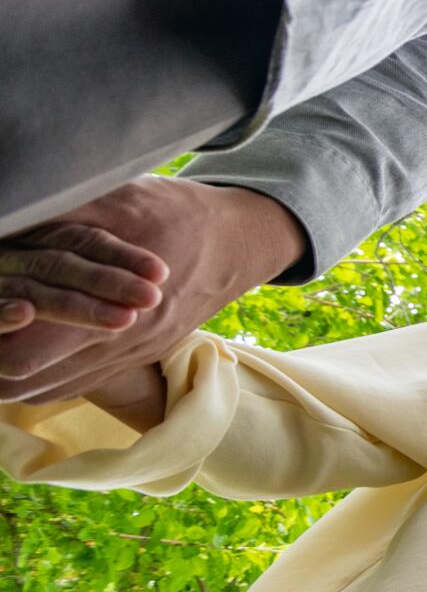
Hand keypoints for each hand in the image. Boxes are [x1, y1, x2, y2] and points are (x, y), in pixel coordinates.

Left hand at [0, 177, 305, 403]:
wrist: (238, 241)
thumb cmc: (177, 215)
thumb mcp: (119, 204)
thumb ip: (58, 216)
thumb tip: (10, 215)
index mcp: (107, 314)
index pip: (22, 356)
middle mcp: (115, 347)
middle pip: (22, 381)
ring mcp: (125, 356)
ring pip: (44, 388)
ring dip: (8, 371)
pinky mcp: (134, 356)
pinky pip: (72, 383)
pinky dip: (38, 374)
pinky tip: (25, 349)